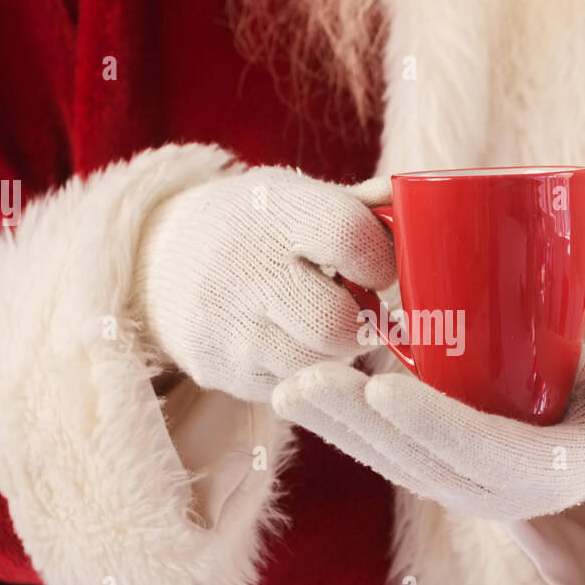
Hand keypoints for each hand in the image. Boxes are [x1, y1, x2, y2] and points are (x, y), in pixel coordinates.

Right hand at [134, 168, 393, 402]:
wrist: (159, 262)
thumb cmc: (253, 226)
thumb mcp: (295, 198)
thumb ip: (361, 206)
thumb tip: (425, 205)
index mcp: (275, 213)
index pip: (349, 236)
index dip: (380, 258)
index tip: (379, 267)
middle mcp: (246, 271)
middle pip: (338, 323)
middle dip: (364, 322)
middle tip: (360, 309)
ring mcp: (231, 330)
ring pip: (320, 364)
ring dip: (338, 352)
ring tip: (323, 325)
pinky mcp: (224, 373)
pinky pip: (294, 387)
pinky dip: (307, 372)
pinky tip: (291, 342)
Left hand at [270, 343, 584, 519]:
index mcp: (539, 473)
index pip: (477, 449)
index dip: (429, 421)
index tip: (382, 384)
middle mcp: (491, 492)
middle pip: (414, 459)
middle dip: (355, 422)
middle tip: (304, 381)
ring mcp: (457, 485)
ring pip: (388, 461)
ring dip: (334, 427)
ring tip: (286, 390)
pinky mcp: (435, 471)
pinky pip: (382, 456)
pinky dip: (340, 428)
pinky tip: (300, 398)